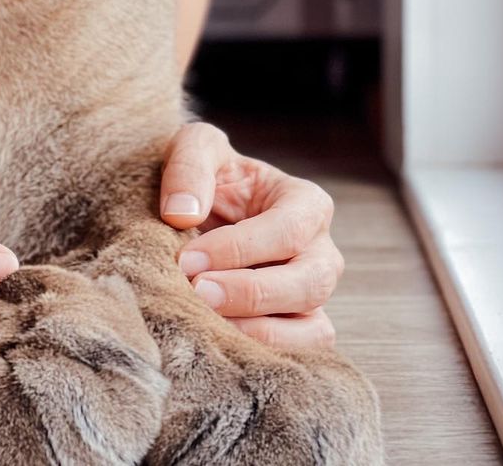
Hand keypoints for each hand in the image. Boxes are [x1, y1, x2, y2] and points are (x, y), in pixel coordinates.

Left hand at [159, 122, 342, 351]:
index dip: (239, 249)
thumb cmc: (206, 176)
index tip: (187, 261)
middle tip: (196, 293)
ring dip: (257, 331)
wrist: (197, 211)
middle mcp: (320, 251)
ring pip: (312, 329)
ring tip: (205, 319)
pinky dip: (264, 354)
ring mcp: (312, 295)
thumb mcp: (195, 149)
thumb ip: (189, 168)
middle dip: (250, 294)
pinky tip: (219, 341)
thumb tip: (182, 213)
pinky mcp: (298, 329)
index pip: (288, 230)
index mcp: (306, 202)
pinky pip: (298, 355)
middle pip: (308, 283)